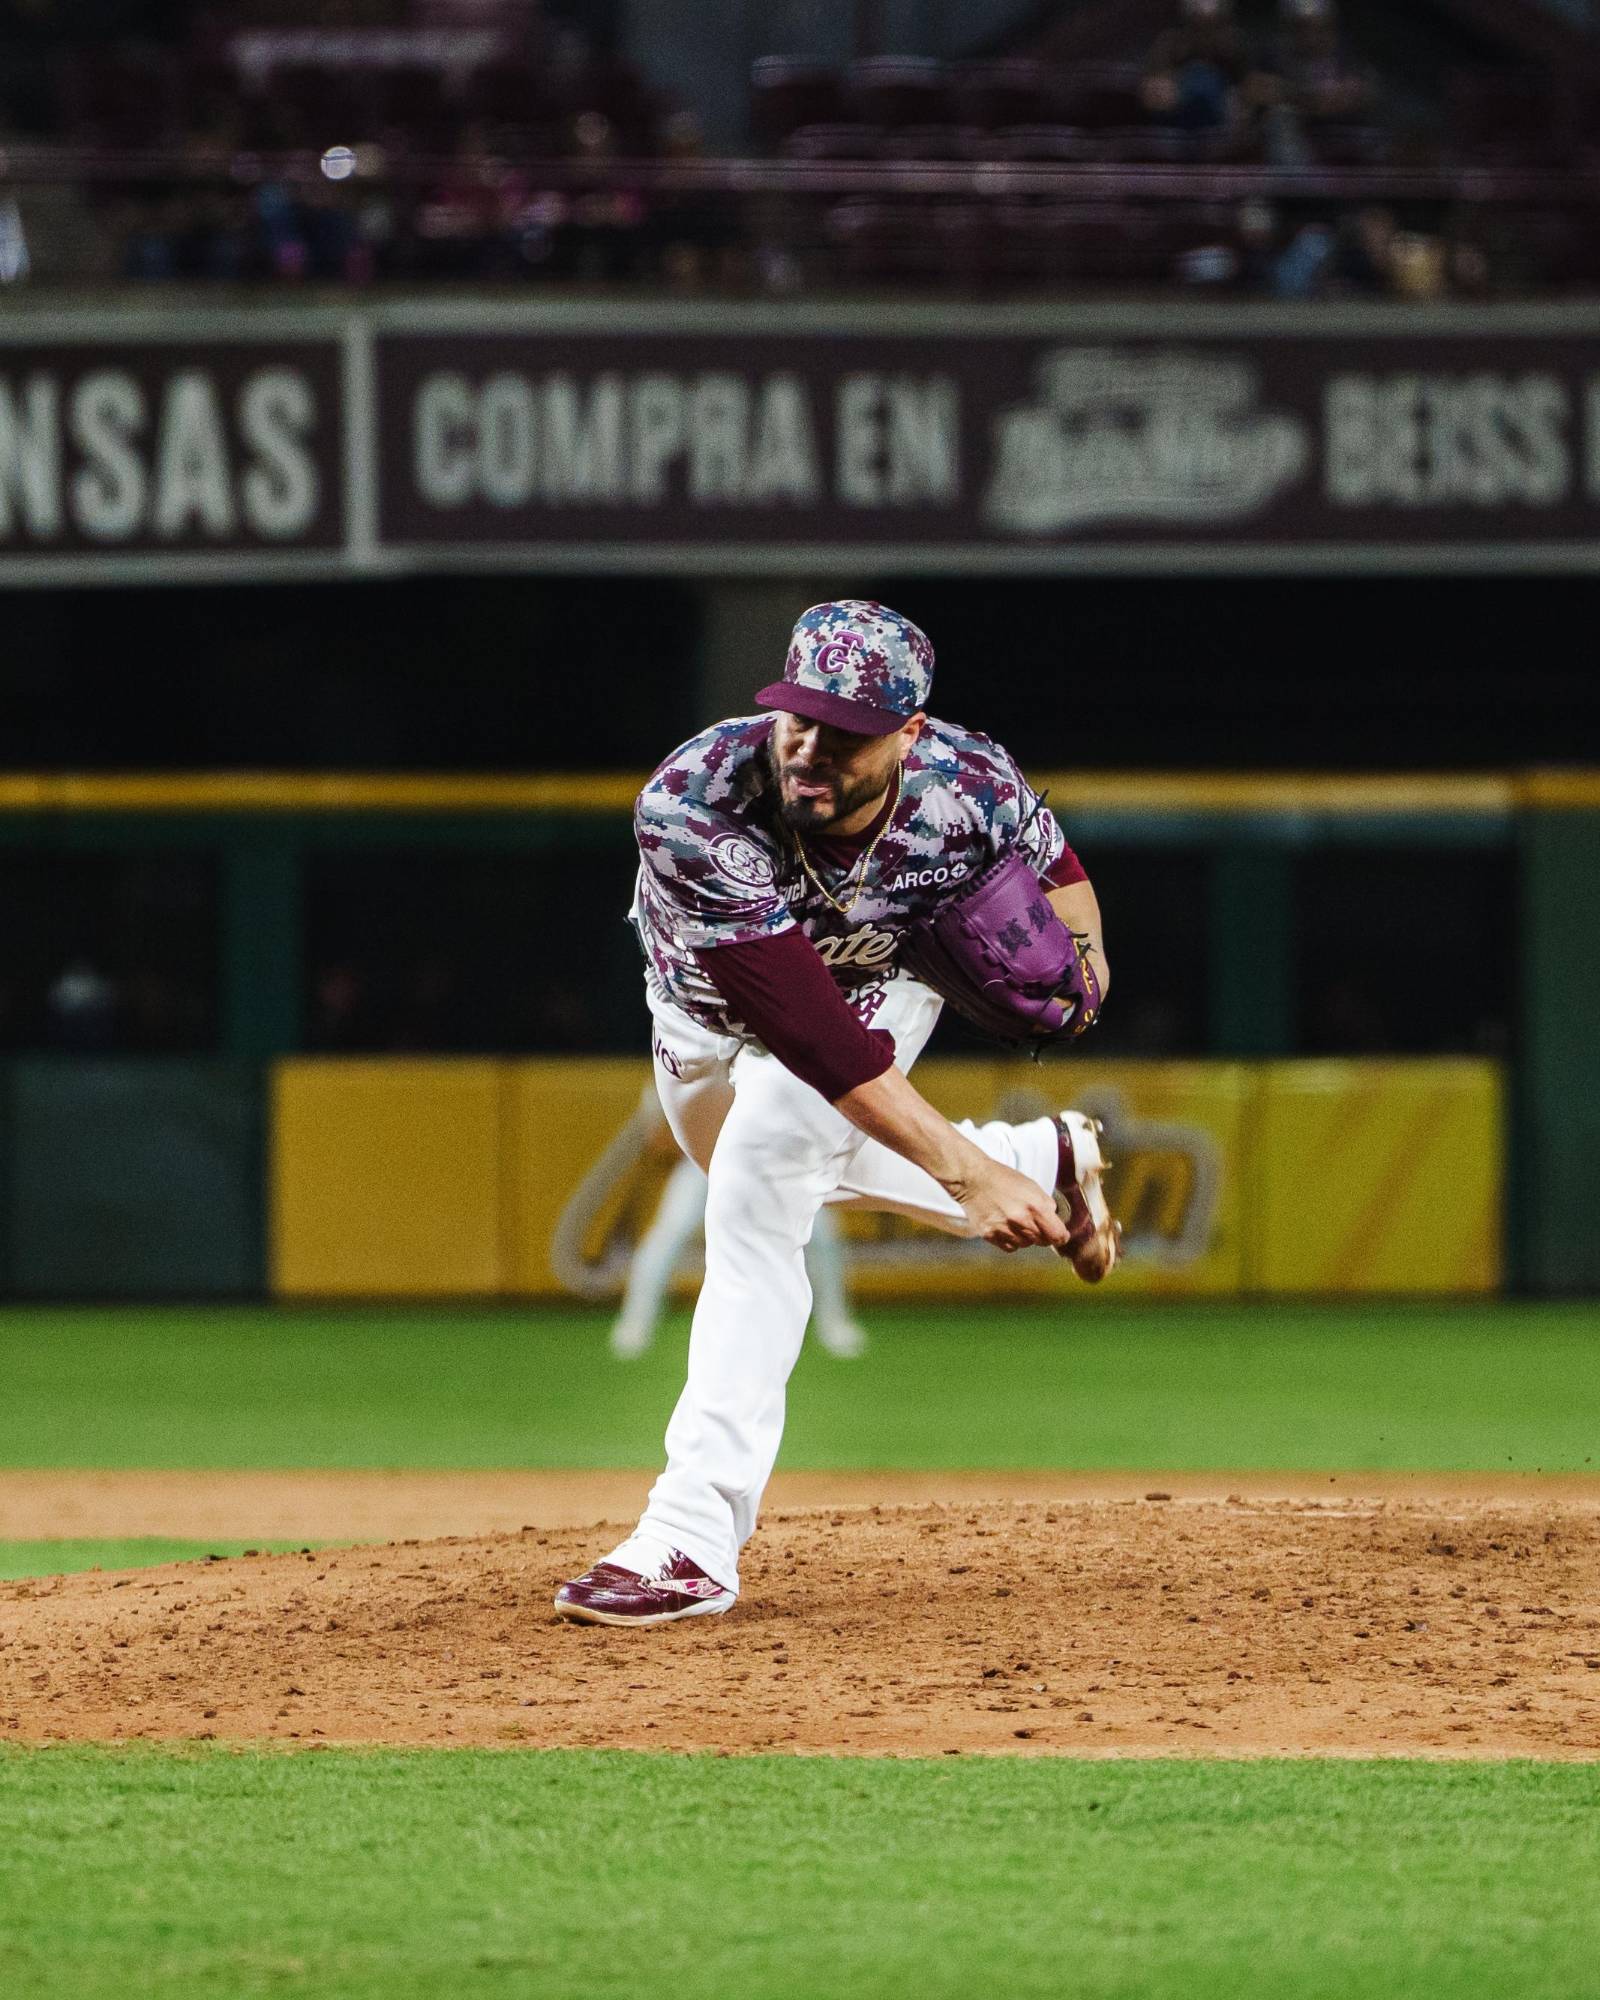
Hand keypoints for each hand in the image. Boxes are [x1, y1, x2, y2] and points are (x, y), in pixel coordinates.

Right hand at [951, 1158, 1069, 1253]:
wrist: (973, 1179)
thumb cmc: (1004, 1179)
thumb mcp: (1032, 1186)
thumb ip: (1046, 1205)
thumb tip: (1055, 1221)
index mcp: (1036, 1207)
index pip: (1058, 1235)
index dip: (1061, 1236)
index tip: (1059, 1235)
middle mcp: (1021, 1221)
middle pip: (1043, 1242)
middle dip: (1042, 1234)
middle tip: (1033, 1222)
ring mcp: (1005, 1229)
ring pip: (1026, 1245)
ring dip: (1025, 1237)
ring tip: (1015, 1220)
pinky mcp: (990, 1235)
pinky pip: (1010, 1247)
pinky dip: (1011, 1240)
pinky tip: (1006, 1226)